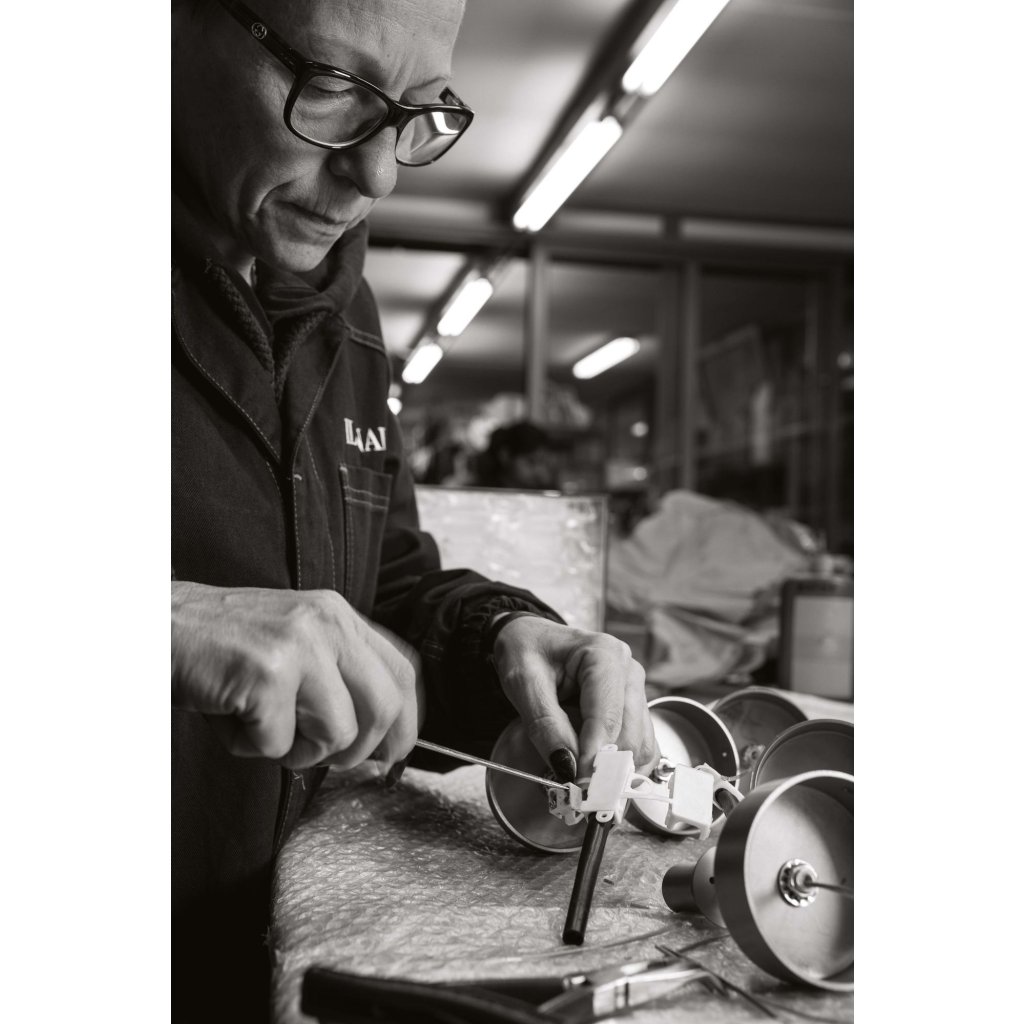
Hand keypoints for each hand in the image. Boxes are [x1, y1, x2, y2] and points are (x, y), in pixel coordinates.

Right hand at [172, 581, 422, 770]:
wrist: (151, 629)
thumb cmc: (220, 650)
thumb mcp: (292, 646)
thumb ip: (335, 678)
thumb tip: (378, 742)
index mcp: (338, 615)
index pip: (403, 672)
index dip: (407, 723)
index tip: (392, 755)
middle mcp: (327, 622)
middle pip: (384, 708)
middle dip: (357, 751)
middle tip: (319, 757)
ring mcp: (298, 645)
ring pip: (338, 734)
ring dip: (296, 752)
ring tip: (262, 730)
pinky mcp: (266, 673)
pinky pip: (279, 744)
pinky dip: (250, 748)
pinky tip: (230, 720)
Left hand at [490, 616, 657, 780]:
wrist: (532, 640)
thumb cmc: (527, 652)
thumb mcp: (523, 682)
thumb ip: (544, 725)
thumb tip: (567, 768)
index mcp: (604, 654)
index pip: (607, 716)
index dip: (596, 756)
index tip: (580, 786)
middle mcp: (629, 671)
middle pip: (630, 735)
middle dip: (606, 770)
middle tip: (578, 796)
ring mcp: (635, 690)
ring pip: (640, 745)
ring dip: (616, 773)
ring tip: (583, 785)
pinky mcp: (634, 709)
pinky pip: (640, 747)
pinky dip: (623, 769)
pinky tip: (597, 775)